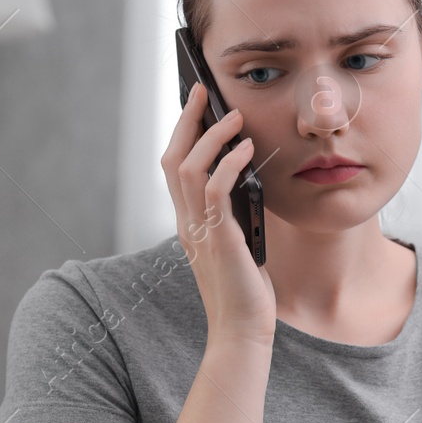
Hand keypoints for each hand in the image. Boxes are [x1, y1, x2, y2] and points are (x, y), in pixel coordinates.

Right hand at [160, 81, 276, 345]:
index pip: (174, 167)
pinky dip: (229, 163)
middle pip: (172, 159)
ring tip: (235, 117)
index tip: (197, 103)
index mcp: (188, 223)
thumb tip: (249, 173)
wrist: (244, 332)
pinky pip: (215, 190)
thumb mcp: (238, 241)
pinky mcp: (219, 240)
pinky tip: (247, 150)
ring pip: (188, 169)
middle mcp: (186, 223)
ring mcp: (198, 232)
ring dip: (211, 137)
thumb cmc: (245, 291)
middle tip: (203, 90)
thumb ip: (234, 212)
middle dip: (187, 120)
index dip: (182, 132)